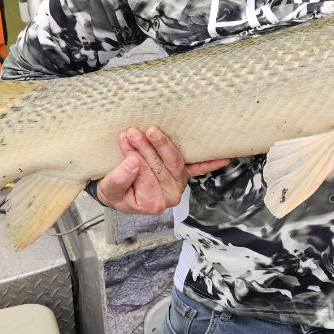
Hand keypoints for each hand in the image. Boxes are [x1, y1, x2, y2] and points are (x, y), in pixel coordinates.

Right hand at [94, 126, 231, 213]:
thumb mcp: (109, 190)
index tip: (124, 140)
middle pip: (161, 165)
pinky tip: (224, 159)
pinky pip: (197, 168)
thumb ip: (119, 179)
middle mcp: (171, 196)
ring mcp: (179, 184)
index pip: (146, 173)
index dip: (135, 155)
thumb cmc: (116, 192)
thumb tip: (133, 163)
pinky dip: (209, 164)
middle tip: (133, 132)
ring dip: (162, 143)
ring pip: (174, 160)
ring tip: (149, 131)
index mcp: (153, 203)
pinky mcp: (183, 175)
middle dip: (145, 146)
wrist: (119, 192)